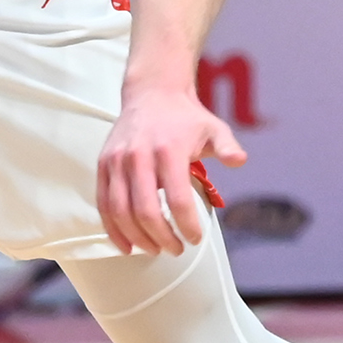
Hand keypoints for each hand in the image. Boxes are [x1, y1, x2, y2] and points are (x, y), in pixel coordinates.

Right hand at [97, 85, 246, 254]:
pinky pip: (103, 204)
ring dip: (137, 238)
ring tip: (154, 249)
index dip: (187, 226)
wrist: (152, 93)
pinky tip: (126, 245)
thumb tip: (239, 161)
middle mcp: (139, 156)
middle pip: (146, 211)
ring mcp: (117, 161)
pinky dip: (112, 229)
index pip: (178, 199)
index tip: (195, 239)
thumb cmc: (184, 117)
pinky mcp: (104, 165)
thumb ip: (227, 146)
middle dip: (162, 238)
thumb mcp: (214, 128)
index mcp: (169, 150)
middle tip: (176, 249)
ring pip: (121, 212)